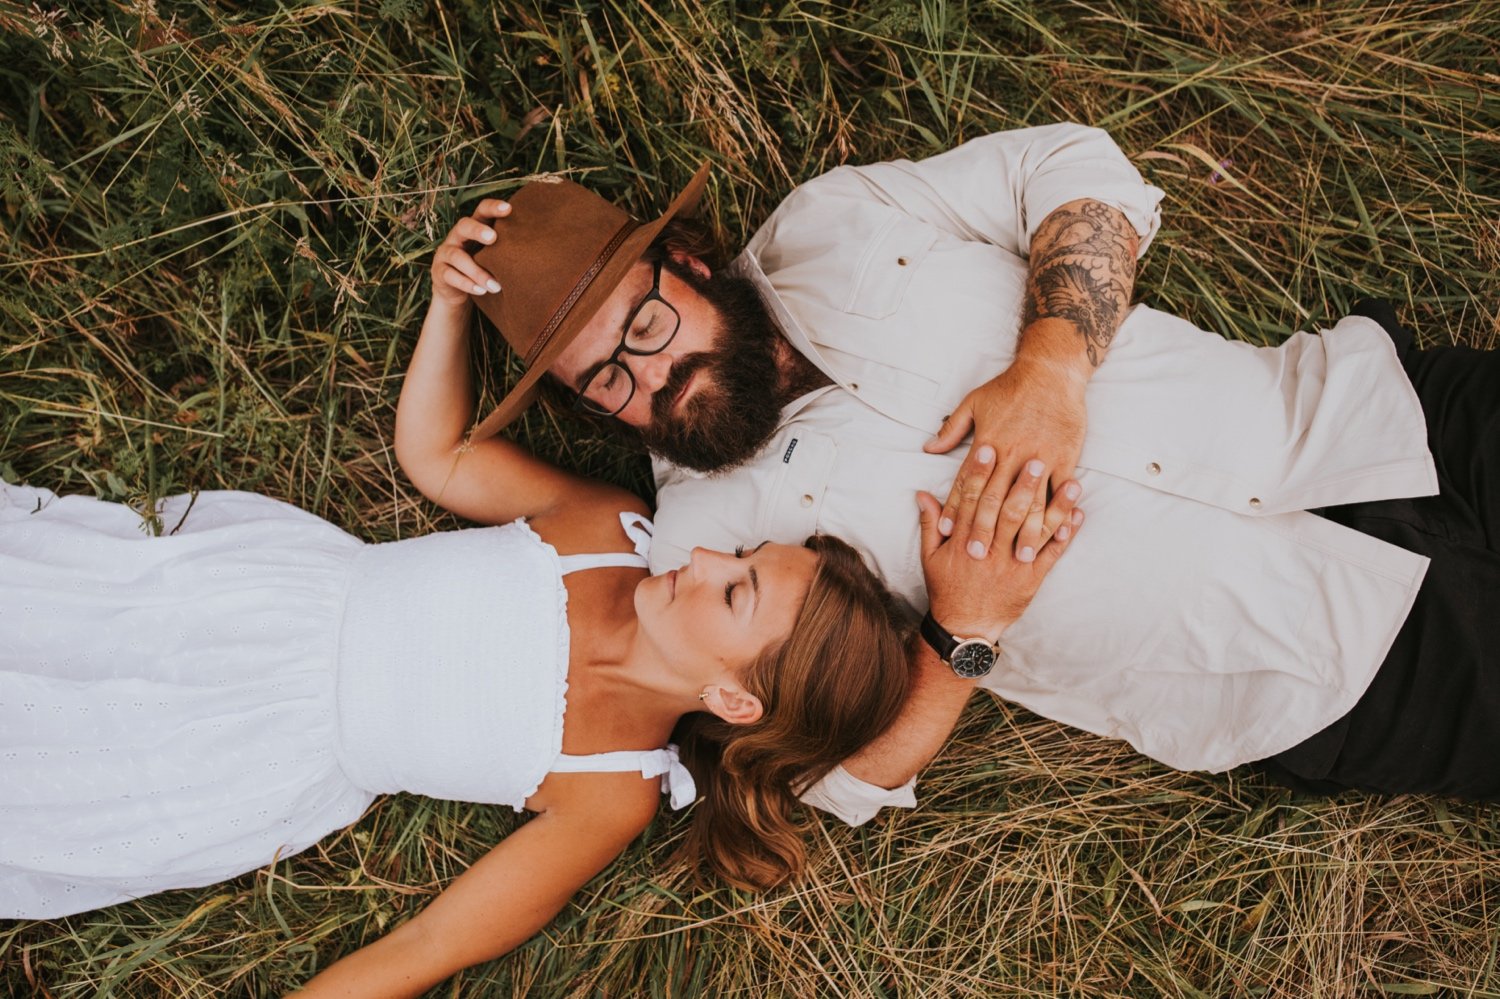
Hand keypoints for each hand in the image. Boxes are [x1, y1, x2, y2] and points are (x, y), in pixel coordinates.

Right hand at [431, 199, 511, 306]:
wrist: (457, 290)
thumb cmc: (484, 268)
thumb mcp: (495, 256)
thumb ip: (509, 248)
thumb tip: (543, 248)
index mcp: (474, 228)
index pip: (481, 211)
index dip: (492, 207)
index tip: (509, 208)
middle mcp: (457, 237)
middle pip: (463, 226)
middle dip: (477, 230)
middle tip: (493, 238)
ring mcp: (446, 253)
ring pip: (457, 256)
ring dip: (477, 271)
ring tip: (496, 285)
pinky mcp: (439, 272)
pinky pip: (450, 276)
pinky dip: (466, 283)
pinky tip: (481, 291)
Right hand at [917, 449, 1081, 639]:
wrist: (965, 626)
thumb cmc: (947, 588)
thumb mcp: (930, 556)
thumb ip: (930, 524)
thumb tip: (923, 494)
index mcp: (964, 541)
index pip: (972, 501)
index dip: (979, 474)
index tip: (988, 449)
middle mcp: (989, 550)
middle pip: (1007, 511)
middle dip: (1022, 485)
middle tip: (1035, 458)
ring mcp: (1012, 564)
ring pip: (1034, 530)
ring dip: (1055, 507)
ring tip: (1072, 483)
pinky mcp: (1030, 579)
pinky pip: (1051, 555)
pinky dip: (1066, 535)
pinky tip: (1077, 515)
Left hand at [923, 352, 1086, 560]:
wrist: (1050, 372)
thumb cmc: (1010, 388)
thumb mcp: (973, 402)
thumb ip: (951, 429)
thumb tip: (928, 448)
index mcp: (987, 444)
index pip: (967, 482)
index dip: (956, 508)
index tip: (948, 532)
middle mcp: (1011, 454)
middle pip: (994, 499)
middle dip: (985, 530)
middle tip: (977, 557)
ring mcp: (1039, 458)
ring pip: (1028, 502)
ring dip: (1022, 532)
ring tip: (1016, 557)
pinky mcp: (1064, 458)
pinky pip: (1058, 492)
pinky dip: (1055, 514)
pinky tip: (1051, 534)